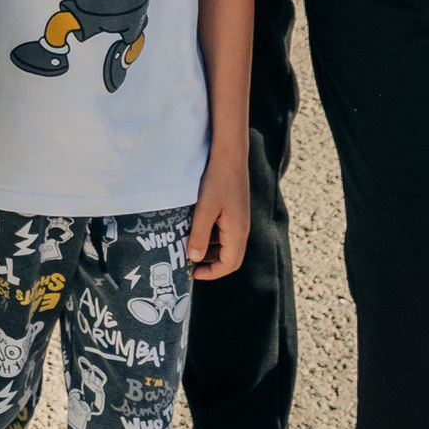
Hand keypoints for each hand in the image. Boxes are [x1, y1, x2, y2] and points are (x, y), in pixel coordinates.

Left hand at [188, 149, 249, 279]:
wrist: (228, 154)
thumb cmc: (217, 181)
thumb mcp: (204, 210)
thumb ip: (199, 235)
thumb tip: (194, 258)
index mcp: (237, 232)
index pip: (229, 264)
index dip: (212, 273)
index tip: (193, 274)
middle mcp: (241, 229)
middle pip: (228, 257)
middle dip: (209, 263)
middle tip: (188, 262)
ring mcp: (238, 219)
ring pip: (224, 244)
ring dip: (208, 249)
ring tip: (187, 245)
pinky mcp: (233, 210)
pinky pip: (223, 231)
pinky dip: (209, 235)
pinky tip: (193, 228)